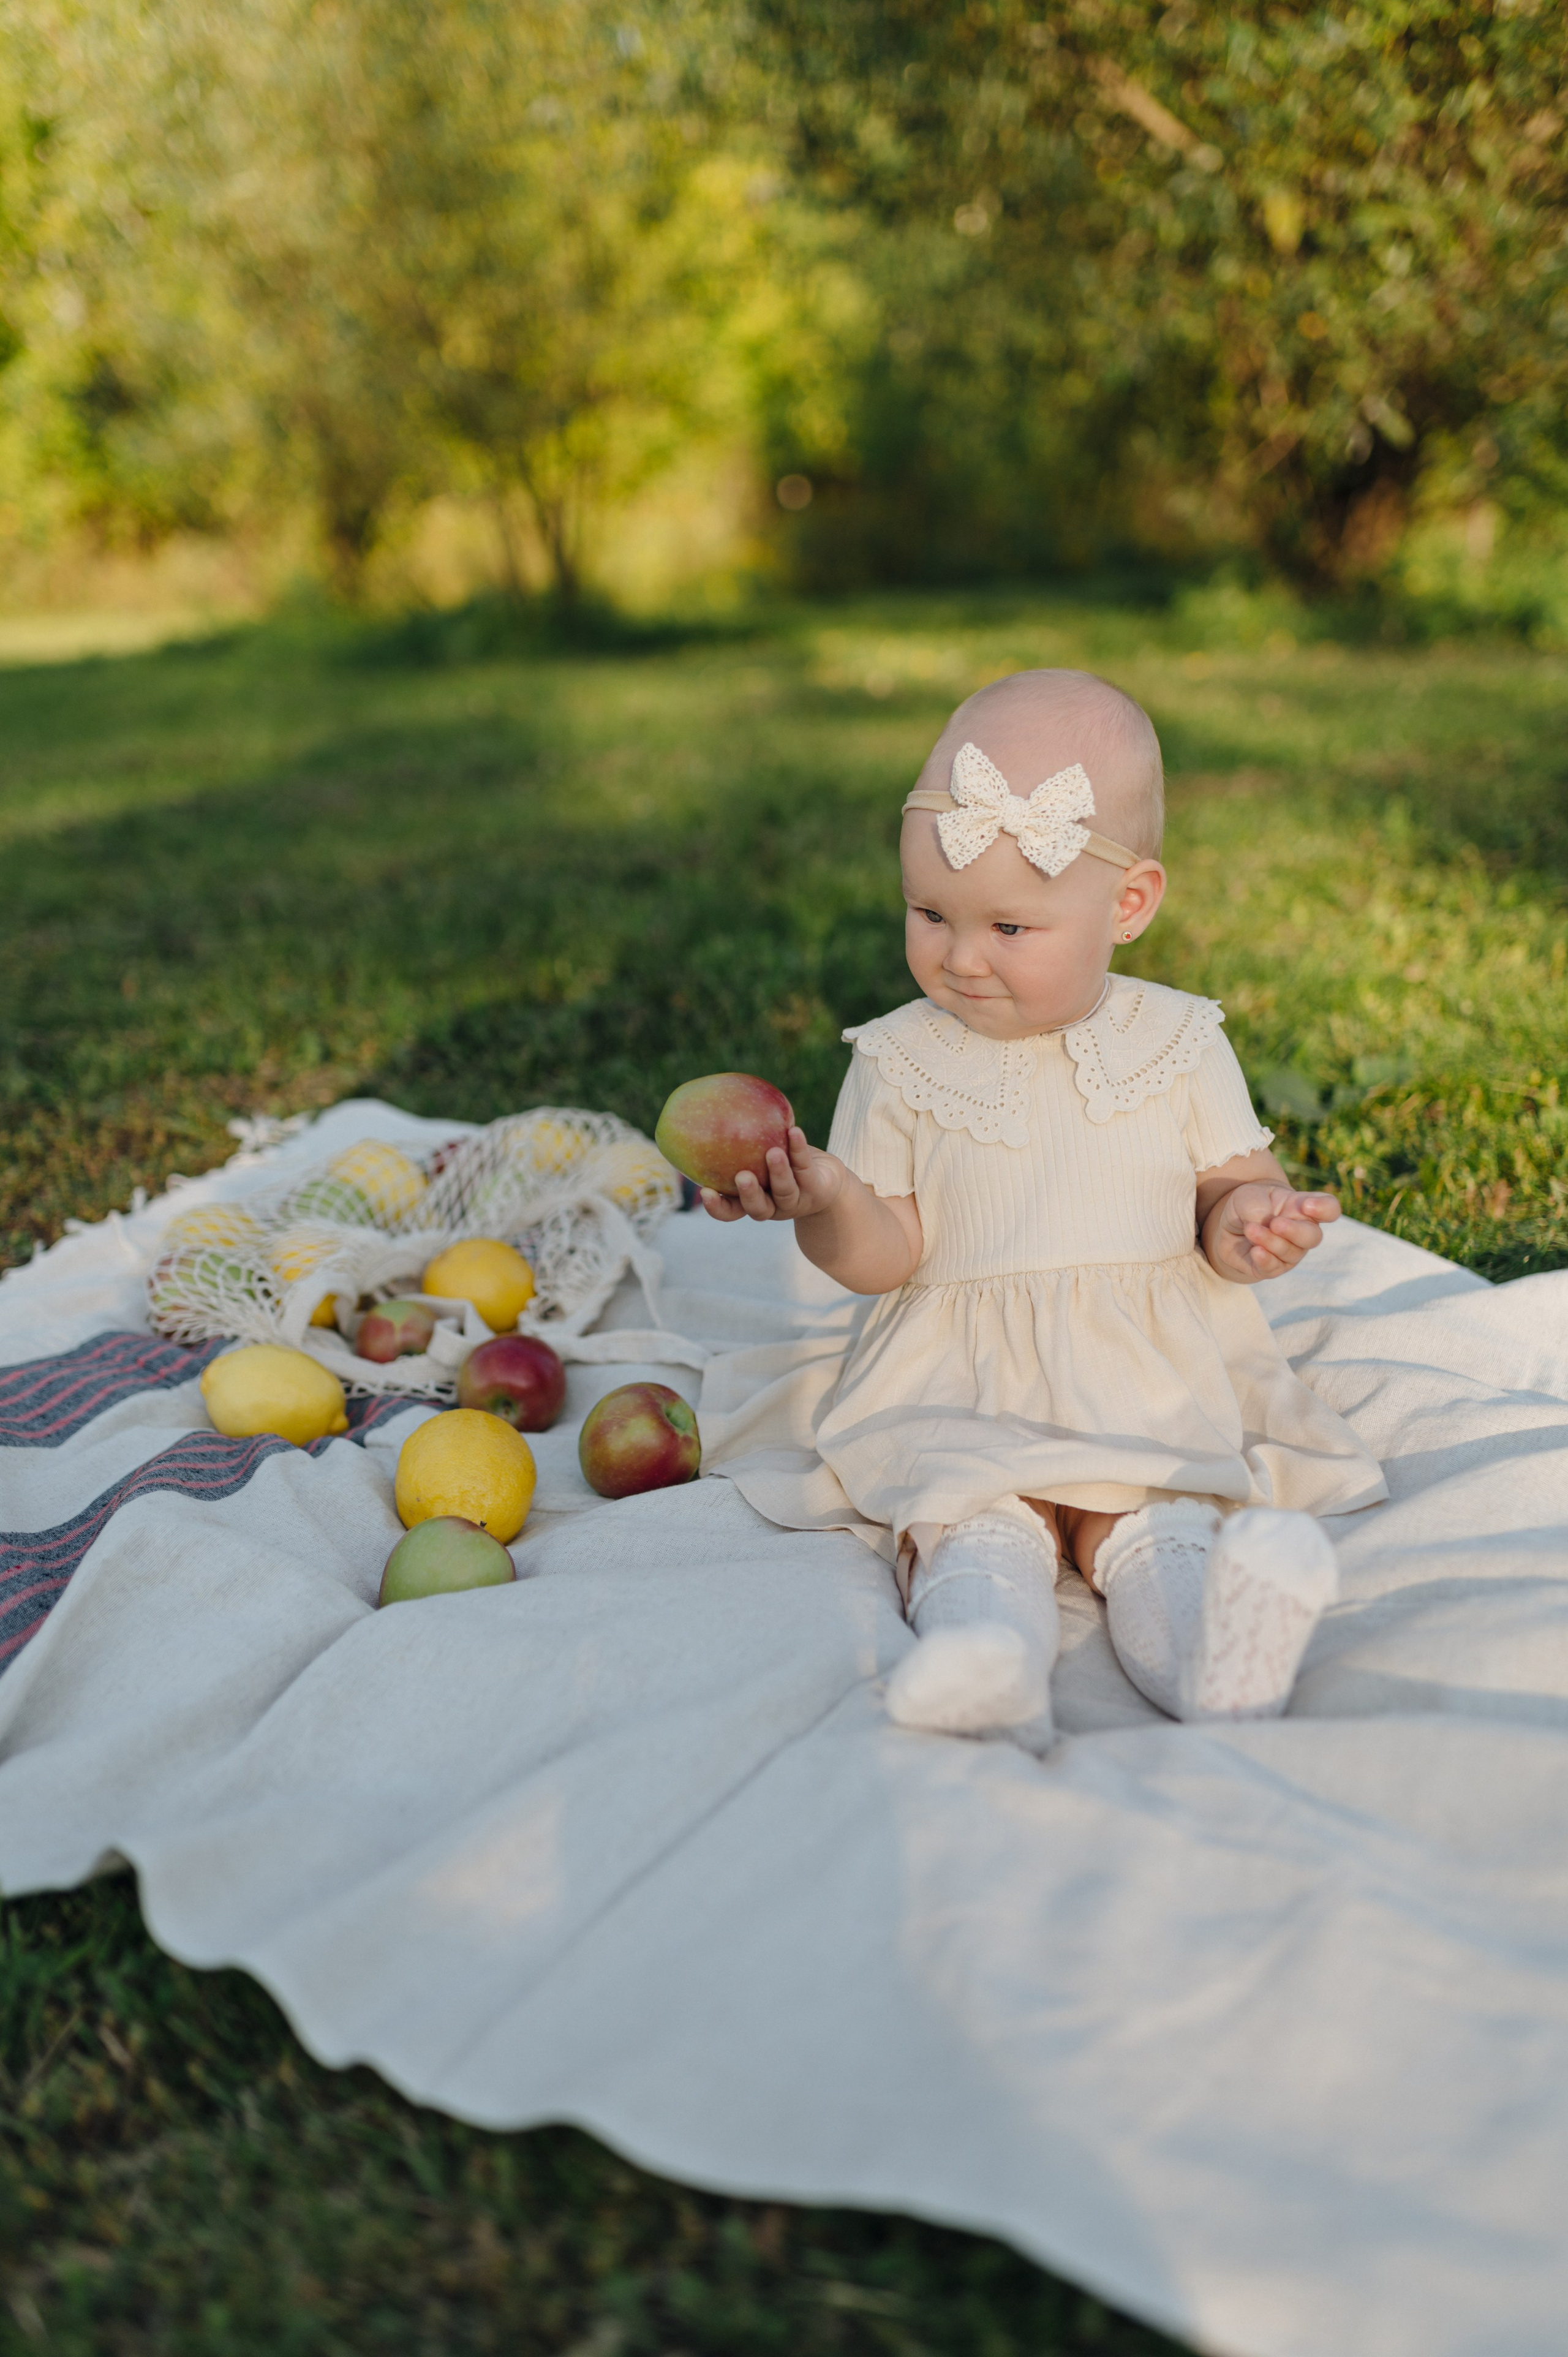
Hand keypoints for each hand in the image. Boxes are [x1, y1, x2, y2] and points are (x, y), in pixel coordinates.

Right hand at [699, 1127, 846, 1223]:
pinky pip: (805, 1168)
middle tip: (742, 1176)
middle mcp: (773, 1206)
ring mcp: (796, 1201)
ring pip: (785, 1191)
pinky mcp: (817, 1190)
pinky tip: (794, 1131)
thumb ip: (738, 1144)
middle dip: (749, 1193)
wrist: (825, 1180)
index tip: (705, 1191)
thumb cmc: (782, 1164)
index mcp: (753, 1201)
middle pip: (758, 1208)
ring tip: (774, 1152)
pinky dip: (799, 1149)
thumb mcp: (758, 1156)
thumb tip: (710, 1111)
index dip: (717, 1206)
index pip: (730, 1210)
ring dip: (779, 1172)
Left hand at [1203, 1183, 1339, 1281]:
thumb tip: (1263, 1226)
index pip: (1329, 1208)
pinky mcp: (1272, 1267)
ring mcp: (1289, 1252)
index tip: (1307, 1205)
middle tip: (1275, 1223)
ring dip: (1270, 1241)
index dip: (1324, 1208)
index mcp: (1302, 1207)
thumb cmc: (1249, 1205)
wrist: (1229, 1224)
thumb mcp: (1249, 1197)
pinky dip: (1265, 1260)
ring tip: (1250, 1229)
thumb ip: (1259, 1208)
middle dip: (1295, 1231)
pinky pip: (1274, 1268)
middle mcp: (1302, 1231)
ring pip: (1291, 1253)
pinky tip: (1255, 1251)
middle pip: (1313, 1237)